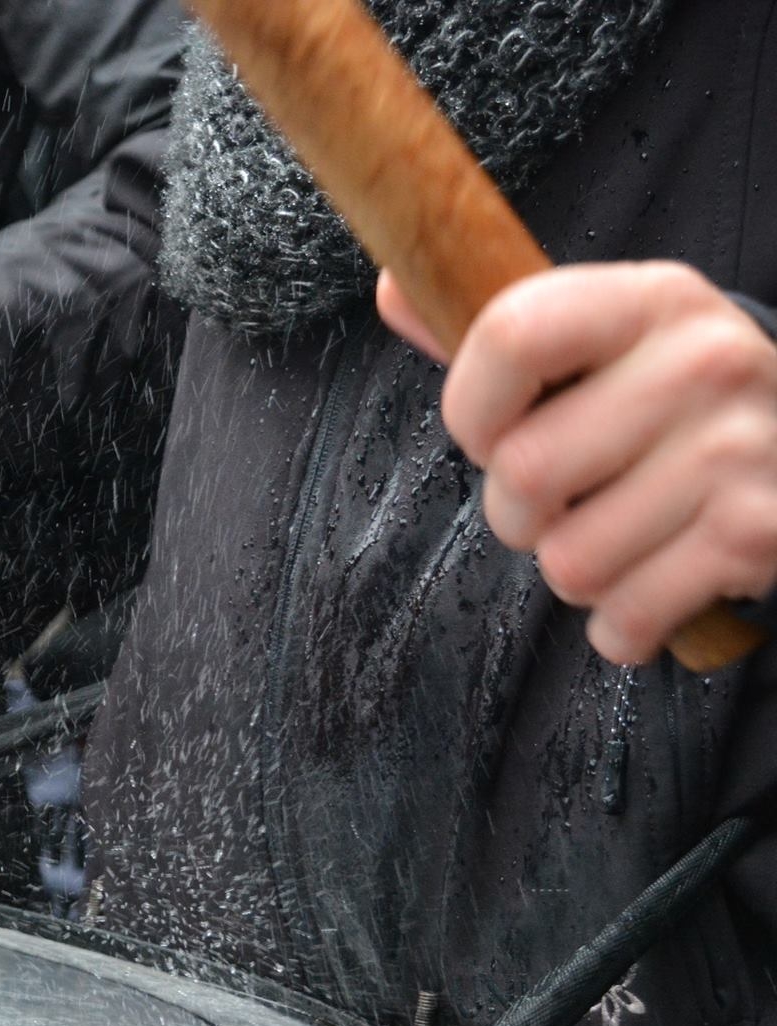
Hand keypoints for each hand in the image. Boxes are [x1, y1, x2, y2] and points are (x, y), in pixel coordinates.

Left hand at [379, 262, 776, 665]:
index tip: (488, 432)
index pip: (509, 335)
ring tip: (613, 535)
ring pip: (570, 561)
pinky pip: (626, 616)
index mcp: (648, 299)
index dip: (469, 407)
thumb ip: (492, 327)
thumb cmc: (659, 402)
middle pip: (525, 472)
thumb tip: (398, 288)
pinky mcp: (758, 534)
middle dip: (516, 513)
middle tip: (556, 503)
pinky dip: (619, 624)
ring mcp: (740, 449)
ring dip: (572, 571)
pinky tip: (650, 583)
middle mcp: (705, 361)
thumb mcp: (593, 343)